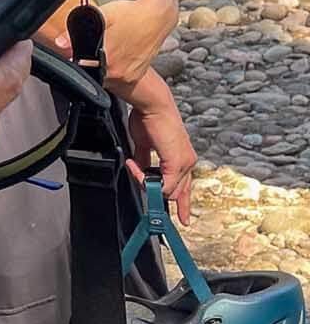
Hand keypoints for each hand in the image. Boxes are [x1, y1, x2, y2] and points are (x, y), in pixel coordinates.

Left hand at [57, 0, 176, 87]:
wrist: (158, 16)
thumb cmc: (131, 14)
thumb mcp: (103, 16)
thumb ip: (79, 30)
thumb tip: (59, 43)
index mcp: (108, 59)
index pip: (80, 69)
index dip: (73, 62)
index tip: (73, 54)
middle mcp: (118, 72)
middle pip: (92, 75)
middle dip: (87, 64)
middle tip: (89, 48)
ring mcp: (128, 77)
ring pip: (105, 78)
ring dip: (100, 68)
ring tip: (105, 50)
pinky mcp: (136, 77)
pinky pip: (117, 78)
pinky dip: (113, 70)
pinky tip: (115, 56)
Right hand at [120, 69, 196, 222]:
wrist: (153, 106)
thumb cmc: (148, 119)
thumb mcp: (145, 144)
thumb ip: (144, 160)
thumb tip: (138, 170)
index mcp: (183, 157)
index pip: (185, 186)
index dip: (183, 203)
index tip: (182, 217)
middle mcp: (188, 162)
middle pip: (179, 192)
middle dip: (166, 198)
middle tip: (159, 200)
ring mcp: (185, 163)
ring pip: (169, 190)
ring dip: (148, 184)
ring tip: (134, 169)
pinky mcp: (177, 163)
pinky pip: (163, 184)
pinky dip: (145, 179)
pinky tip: (134, 167)